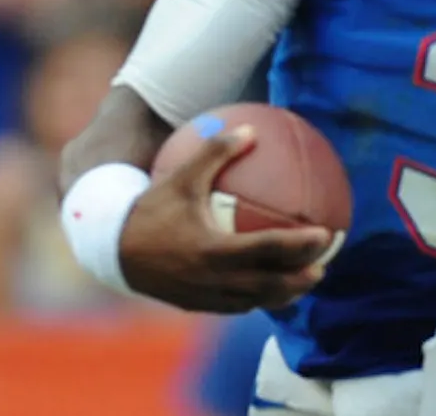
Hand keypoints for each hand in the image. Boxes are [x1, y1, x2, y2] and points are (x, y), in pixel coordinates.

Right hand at [118, 126, 331, 312]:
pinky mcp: (195, 305)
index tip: (325, 235)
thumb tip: (251, 130)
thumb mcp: (182, 176)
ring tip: (305, 280)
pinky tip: (268, 286)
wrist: (110, 249)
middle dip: (302, 278)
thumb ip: (216, 153)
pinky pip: (235, 305)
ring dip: (283, 294)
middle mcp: (213, 279)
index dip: (301, 246)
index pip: (269, 250)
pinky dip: (257, 298)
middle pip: (270, 285)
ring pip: (255, 301)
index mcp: (213, 250)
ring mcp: (205, 296)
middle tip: (324, 264)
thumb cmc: (151, 208)